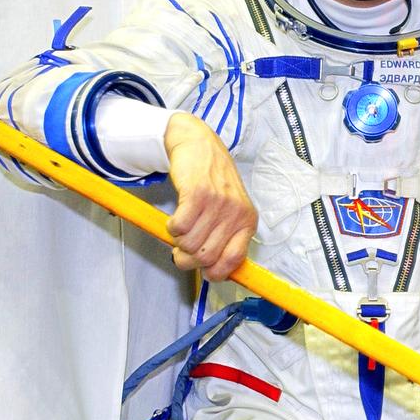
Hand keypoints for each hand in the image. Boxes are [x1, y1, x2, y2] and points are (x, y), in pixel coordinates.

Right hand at [163, 112, 255, 280]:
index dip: (215, 272)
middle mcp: (236, 214)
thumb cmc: (215, 182)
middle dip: (188, 259)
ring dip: (178, 242)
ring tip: (181, 229)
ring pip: (189, 245)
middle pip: (206, 257)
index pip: (234, 261)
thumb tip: (215, 271)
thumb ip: (227, 237)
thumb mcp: (232, 210)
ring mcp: (217, 204)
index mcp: (247, 222)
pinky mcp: (197, 194)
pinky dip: (171, 228)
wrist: (201, 146)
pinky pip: (178, 227)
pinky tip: (176, 218)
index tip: (204, 272)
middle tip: (182, 249)